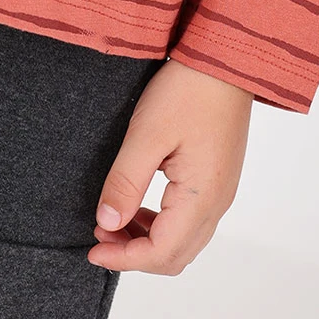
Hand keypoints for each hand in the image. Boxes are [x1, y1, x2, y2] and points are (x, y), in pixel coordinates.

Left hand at [89, 58, 251, 274]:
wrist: (226, 59)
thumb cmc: (188, 91)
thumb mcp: (147, 134)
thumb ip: (125, 182)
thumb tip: (107, 223)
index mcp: (202, 197)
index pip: (161, 253)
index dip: (123, 259)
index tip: (92, 248)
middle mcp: (218, 203)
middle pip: (176, 256)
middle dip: (135, 254)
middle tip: (100, 234)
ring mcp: (222, 191)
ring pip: (185, 241)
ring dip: (148, 240)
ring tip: (115, 218)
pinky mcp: (220, 178)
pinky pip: (192, 220)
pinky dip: (163, 224)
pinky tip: (140, 203)